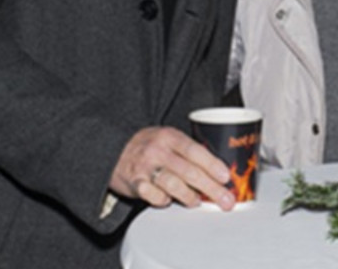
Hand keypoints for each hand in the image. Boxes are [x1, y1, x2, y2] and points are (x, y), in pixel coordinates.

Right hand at [109, 127, 234, 210]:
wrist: (112, 150)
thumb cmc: (147, 146)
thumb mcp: (168, 139)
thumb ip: (188, 152)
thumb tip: (218, 172)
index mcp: (170, 136)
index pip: (196, 151)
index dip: (212, 165)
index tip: (225, 177)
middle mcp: (157, 151)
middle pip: (189, 172)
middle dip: (211, 188)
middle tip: (225, 200)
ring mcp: (144, 167)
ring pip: (173, 185)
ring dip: (189, 196)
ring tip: (196, 201)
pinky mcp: (134, 183)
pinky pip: (153, 196)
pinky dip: (164, 200)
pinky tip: (169, 200)